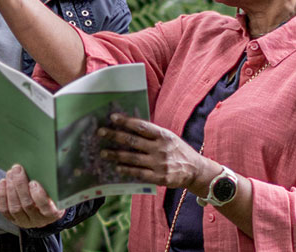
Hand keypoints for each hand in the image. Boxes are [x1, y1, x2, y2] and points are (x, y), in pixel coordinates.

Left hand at [0, 164, 63, 227]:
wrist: (43, 209)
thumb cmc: (50, 194)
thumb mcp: (55, 190)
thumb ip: (49, 183)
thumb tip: (36, 167)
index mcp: (53, 213)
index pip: (46, 208)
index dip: (39, 195)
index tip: (33, 182)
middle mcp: (39, 220)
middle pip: (27, 205)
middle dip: (20, 185)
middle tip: (17, 169)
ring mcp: (25, 222)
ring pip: (15, 208)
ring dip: (11, 188)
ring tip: (11, 173)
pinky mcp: (13, 220)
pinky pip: (5, 210)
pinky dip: (2, 195)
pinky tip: (4, 182)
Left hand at [99, 113, 216, 190]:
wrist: (195, 170)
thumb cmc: (178, 151)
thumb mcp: (169, 138)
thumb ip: (152, 134)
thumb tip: (130, 127)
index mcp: (163, 136)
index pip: (141, 126)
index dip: (126, 121)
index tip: (112, 118)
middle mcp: (161, 148)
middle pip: (133, 141)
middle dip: (115, 136)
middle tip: (100, 133)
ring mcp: (159, 164)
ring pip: (132, 158)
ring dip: (116, 155)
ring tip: (103, 152)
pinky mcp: (159, 177)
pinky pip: (138, 173)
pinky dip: (126, 170)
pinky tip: (117, 168)